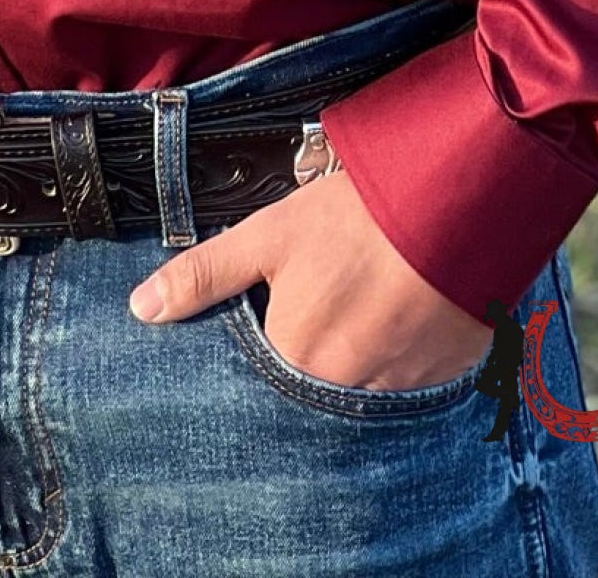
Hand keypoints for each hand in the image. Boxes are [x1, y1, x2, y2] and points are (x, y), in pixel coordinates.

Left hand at [129, 166, 489, 390]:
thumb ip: (206, 274)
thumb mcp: (270, 233)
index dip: (271, 340)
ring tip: (370, 306)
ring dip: (360, 359)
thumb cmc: (356, 214)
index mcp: (297, 360)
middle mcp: (346, 394)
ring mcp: (401, 394)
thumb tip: (142, 309)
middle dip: (316, 356)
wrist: (456, 202)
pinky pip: (410, 387)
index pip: (265, 374)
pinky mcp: (445, 382)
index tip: (283, 312)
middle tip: (333, 304)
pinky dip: (402, 360)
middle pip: (314, 389)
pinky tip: (405, 317)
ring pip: (363, 390)